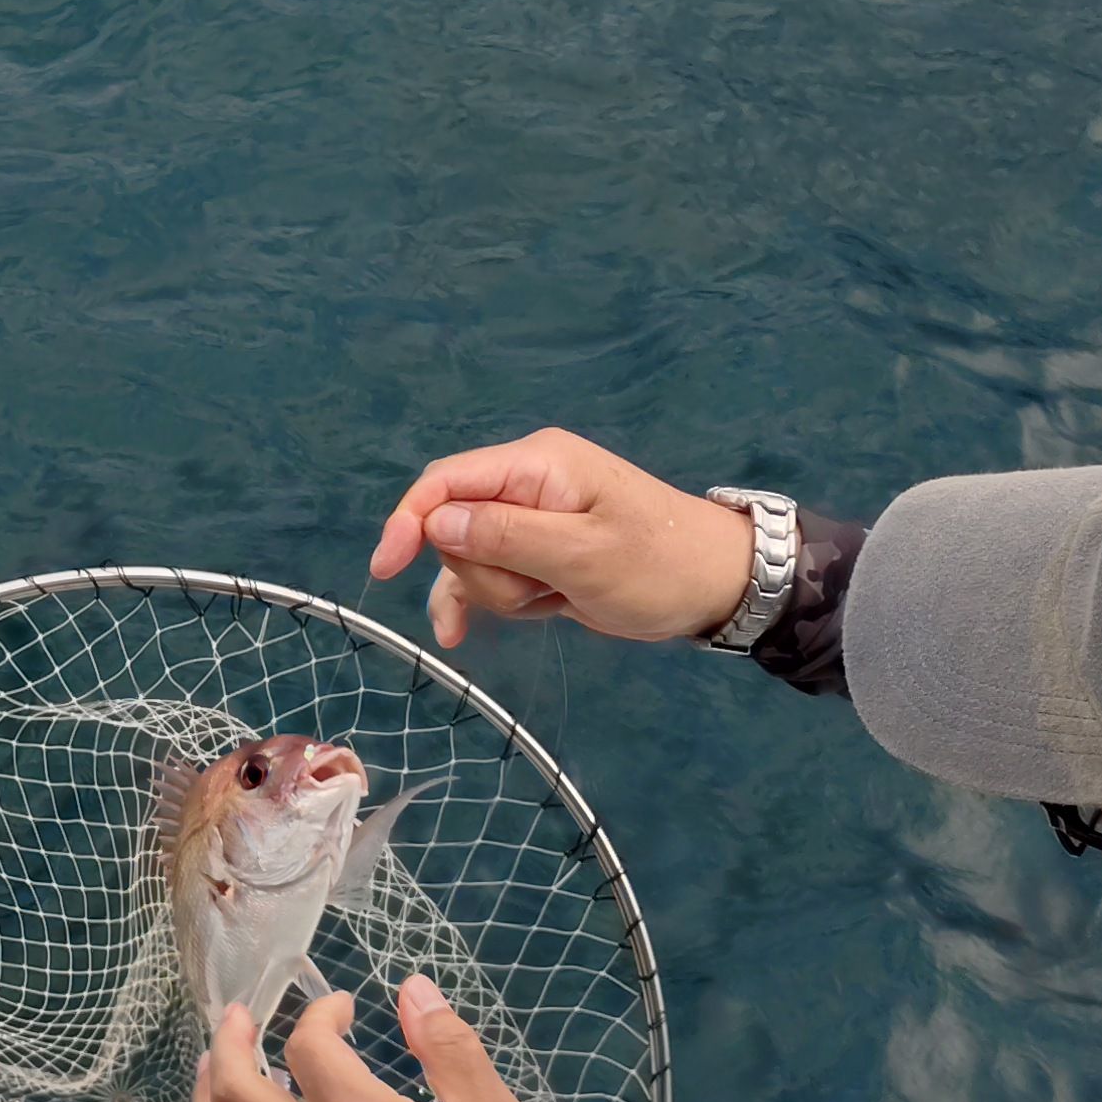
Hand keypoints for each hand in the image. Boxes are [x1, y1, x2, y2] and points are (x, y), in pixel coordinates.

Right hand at [366, 430, 755, 649]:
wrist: (714, 586)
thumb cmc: (658, 564)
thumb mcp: (584, 554)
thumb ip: (507, 536)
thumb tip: (436, 522)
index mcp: (536, 465)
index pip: (447, 481)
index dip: (409, 520)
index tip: (386, 568)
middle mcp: (525, 485)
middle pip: (454, 528)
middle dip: (480, 571)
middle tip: (538, 588)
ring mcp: (529, 523)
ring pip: (469, 561)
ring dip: (497, 593)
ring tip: (553, 600)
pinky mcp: (534, 556)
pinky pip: (483, 578)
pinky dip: (474, 604)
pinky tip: (455, 636)